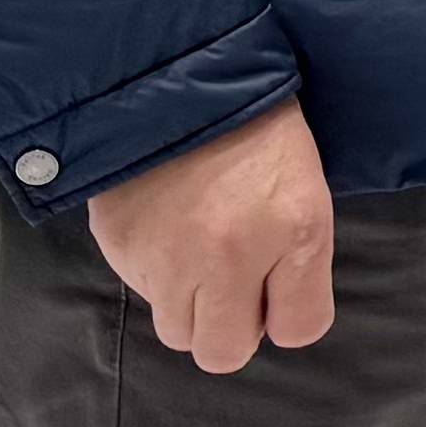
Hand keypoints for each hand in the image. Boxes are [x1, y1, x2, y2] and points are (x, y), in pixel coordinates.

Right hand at [85, 100, 335, 374]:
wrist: (179, 75)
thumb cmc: (259, 132)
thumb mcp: (307, 191)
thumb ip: (298, 264)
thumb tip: (275, 320)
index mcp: (294, 233)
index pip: (299, 330)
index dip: (289, 313)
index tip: (278, 289)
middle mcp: (228, 256)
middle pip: (222, 352)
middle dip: (230, 328)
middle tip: (232, 285)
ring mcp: (166, 255)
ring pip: (175, 328)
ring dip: (189, 304)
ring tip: (196, 248)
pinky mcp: (118, 244)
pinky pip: (140, 288)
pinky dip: (154, 270)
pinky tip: (166, 223)